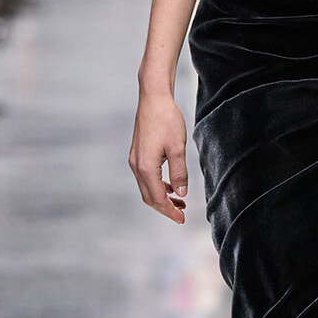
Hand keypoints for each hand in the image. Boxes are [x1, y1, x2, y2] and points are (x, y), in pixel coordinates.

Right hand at [129, 89, 188, 222]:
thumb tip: (181, 193)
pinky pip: (146, 177)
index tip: (182, 219)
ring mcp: (135, 159)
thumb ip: (179, 173)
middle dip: (165, 207)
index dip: (170, 211)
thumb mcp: (178, 148)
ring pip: (147, 187)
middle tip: (182, 214)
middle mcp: (136, 166)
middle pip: (149, 196)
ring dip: (162, 197)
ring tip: (180, 201)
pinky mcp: (138, 153)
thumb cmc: (166, 120)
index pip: (157, 198)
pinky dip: (158, 185)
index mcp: (146, 167)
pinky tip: (171, 185)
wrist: (153, 98)